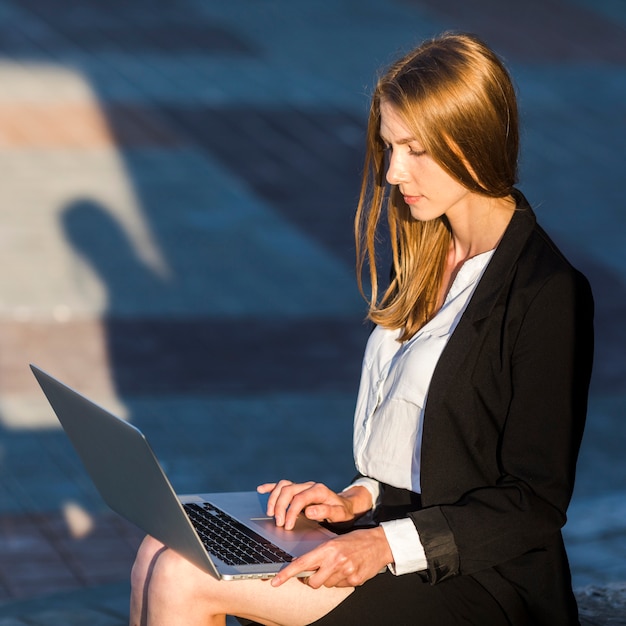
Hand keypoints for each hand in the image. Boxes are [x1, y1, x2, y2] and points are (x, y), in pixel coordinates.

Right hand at [257, 480, 371, 529]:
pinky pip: (282, 485)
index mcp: (319, 490)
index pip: (299, 498)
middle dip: (280, 507)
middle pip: (288, 490)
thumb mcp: (340, 514)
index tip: (287, 526)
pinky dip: (271, 487)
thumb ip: (326, 511)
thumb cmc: (342, 512)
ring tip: (270, 514)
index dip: (291, 511)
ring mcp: (302, 486)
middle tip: (279, 524)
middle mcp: (309, 485)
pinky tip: (261, 490)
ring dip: (274, 499)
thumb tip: (309, 511)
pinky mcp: (297, 489)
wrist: (346, 506)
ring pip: (283, 486)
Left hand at [270, 527, 391, 587]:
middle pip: (312, 581)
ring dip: (327, 579)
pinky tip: (347, 569)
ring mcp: (346, 573)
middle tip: (315, 571)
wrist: (380, 543)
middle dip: (310, 579)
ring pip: (325, 585)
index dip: (286, 574)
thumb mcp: (335, 541)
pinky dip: (339, 580)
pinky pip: (339, 586)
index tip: (275, 581)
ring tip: (337, 566)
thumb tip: (305, 566)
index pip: (302, 563)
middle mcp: (336, 561)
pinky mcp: (354, 581)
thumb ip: (321, 554)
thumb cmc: (356, 539)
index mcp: (328, 548)